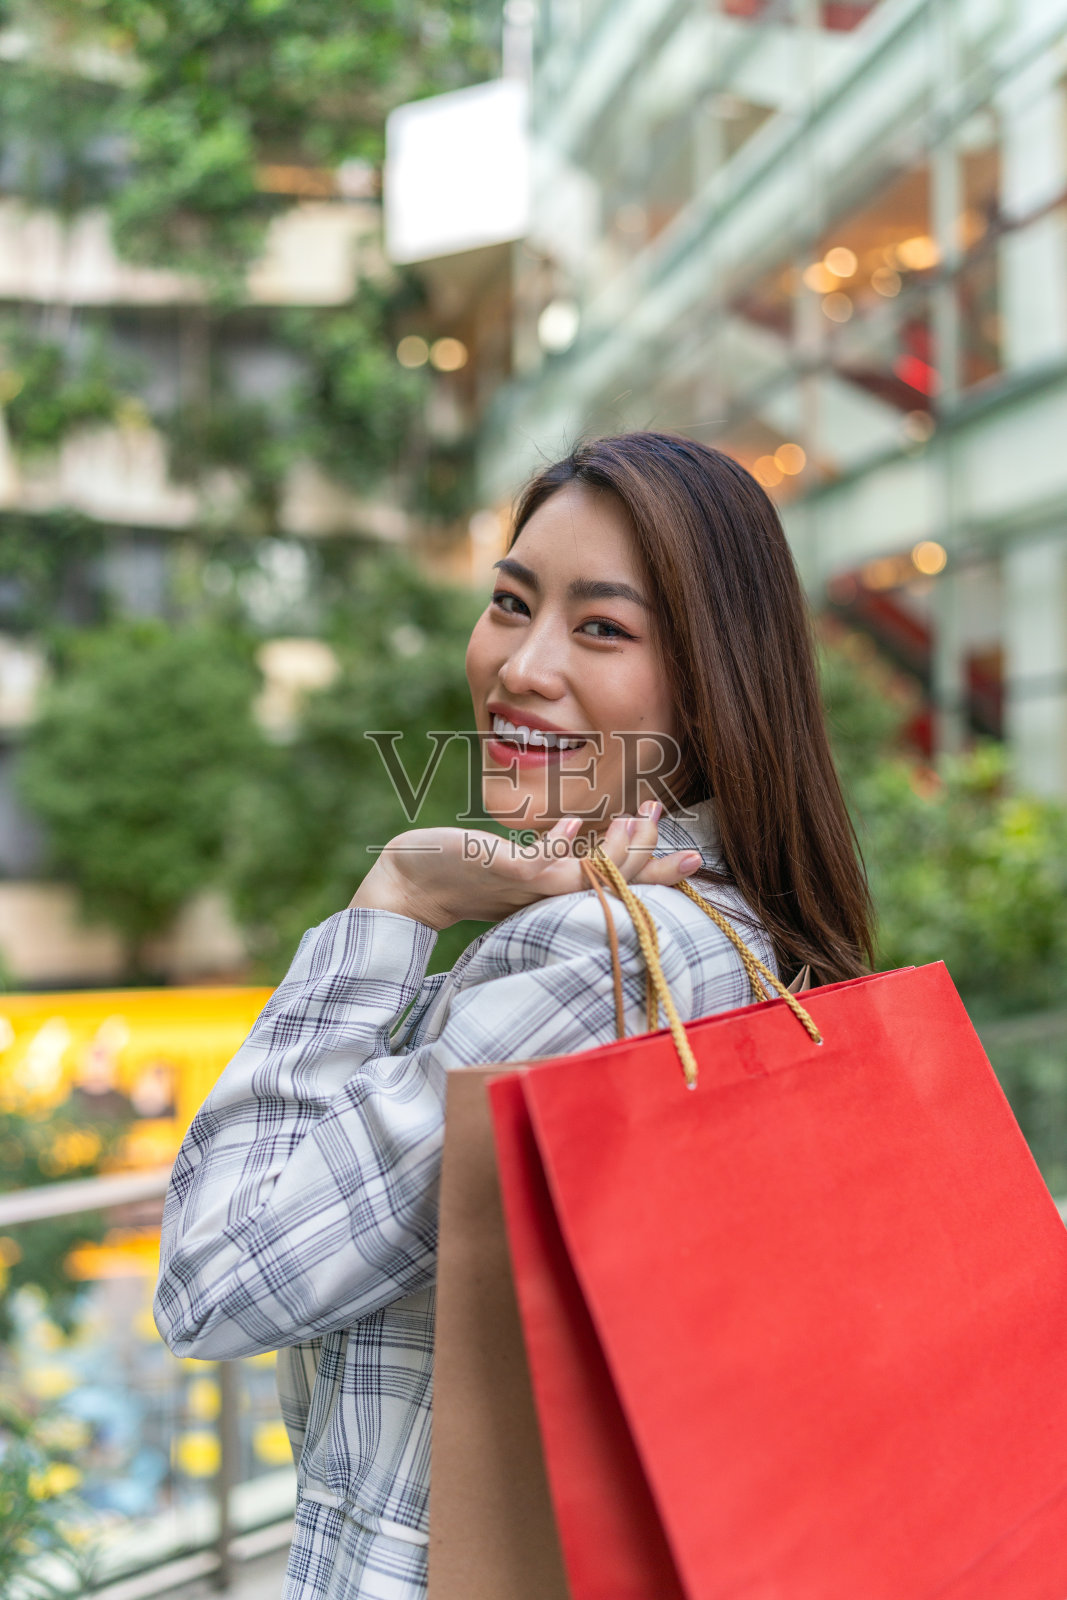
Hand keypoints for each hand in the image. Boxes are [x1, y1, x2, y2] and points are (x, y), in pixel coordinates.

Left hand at [348, 801, 704, 929]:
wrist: (410, 883)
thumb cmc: (467, 871)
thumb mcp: (520, 865)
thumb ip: (555, 857)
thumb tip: (589, 836)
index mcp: (556, 896)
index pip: (617, 886)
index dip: (656, 875)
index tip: (696, 858)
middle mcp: (545, 897)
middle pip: (610, 886)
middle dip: (649, 864)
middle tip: (680, 840)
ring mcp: (523, 888)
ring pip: (582, 877)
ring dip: (614, 851)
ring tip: (638, 818)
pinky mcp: (498, 873)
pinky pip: (536, 865)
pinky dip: (557, 846)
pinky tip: (575, 824)